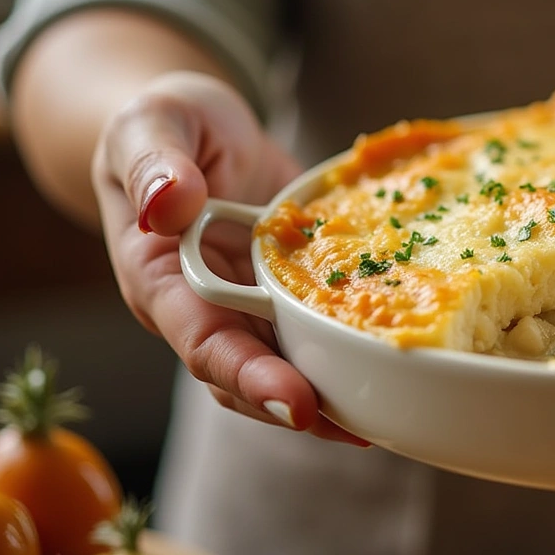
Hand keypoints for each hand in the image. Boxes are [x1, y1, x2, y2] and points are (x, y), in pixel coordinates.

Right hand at [91, 72, 367, 444]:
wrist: (197, 127)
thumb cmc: (163, 125)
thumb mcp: (151, 125)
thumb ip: (155, 163)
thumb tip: (168, 204)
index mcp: (162, 281)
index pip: (204, 343)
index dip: (249, 377)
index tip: (295, 403)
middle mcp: (207, 309)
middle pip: (251, 376)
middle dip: (302, 404)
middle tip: (359, 429)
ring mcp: (252, 306)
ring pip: (289, 364)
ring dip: (334, 394)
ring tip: (389, 419)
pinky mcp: (292, 292)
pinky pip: (321, 326)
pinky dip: (356, 345)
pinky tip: (403, 364)